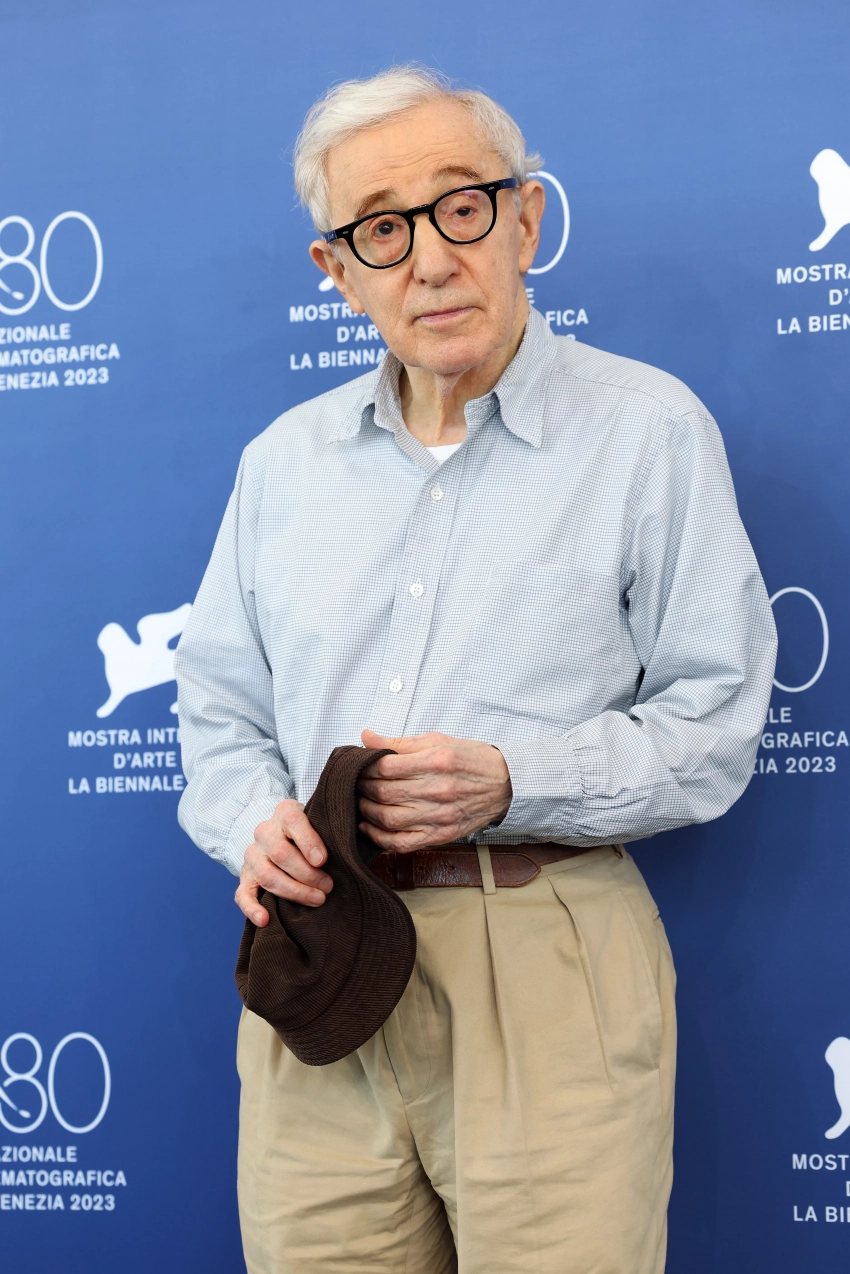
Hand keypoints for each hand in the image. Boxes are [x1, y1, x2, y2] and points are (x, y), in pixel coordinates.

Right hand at [234, 799, 332, 924]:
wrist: (280, 836)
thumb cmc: (311, 834)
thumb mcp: (321, 824)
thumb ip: (331, 833)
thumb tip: (349, 856)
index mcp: (285, 813)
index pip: (293, 822)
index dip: (308, 841)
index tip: (322, 860)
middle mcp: (265, 832)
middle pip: (281, 854)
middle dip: (307, 874)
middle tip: (329, 886)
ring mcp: (252, 855)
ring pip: (267, 875)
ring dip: (293, 891)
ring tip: (317, 900)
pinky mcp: (245, 877)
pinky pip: (243, 894)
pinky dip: (252, 908)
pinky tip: (265, 919)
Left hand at [358, 728, 511, 852]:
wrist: (505, 785)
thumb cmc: (471, 760)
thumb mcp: (438, 740)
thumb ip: (399, 742)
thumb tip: (366, 737)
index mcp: (436, 761)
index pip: (386, 767)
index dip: (365, 767)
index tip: (359, 766)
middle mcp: (437, 790)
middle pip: (384, 793)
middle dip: (362, 788)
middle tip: (356, 783)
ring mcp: (439, 816)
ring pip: (388, 819)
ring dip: (366, 812)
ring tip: (361, 802)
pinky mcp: (441, 835)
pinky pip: (402, 843)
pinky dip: (380, 838)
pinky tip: (370, 827)